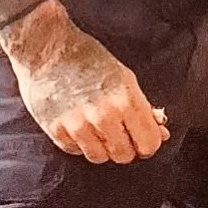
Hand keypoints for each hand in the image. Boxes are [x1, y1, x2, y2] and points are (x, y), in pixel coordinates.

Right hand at [0, 0, 169, 164]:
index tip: (144, 140)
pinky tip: (80, 126)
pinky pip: (76, 151)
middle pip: (124, 156)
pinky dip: (80, 143)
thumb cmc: (88, 58)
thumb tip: (159, 131)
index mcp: (126, 100)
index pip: (148, 143)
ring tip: (98, 129)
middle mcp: (104, 116)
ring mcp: (78, 126)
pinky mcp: (57, 131)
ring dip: (103, 148)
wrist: (48, 49)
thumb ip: (141, 107)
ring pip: (100, 158)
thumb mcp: (125, 77)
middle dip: (127, 147)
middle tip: (121, 134)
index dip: (149, 144)